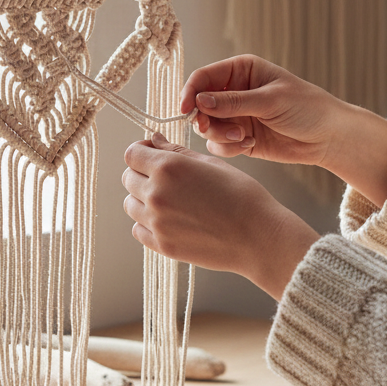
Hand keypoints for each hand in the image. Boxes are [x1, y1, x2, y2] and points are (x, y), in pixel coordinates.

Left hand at [122, 133, 318, 300]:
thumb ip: (176, 151)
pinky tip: (169, 220)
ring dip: (142, 199)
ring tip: (170, 201)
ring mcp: (156, 222)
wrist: (258, 237)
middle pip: (128, 178)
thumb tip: (154, 140)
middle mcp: (156, 193)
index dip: (140, 152)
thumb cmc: (241, 196)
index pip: (131, 154)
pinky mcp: (161, 245)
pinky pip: (138, 229)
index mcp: (168, 167)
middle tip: (165, 179)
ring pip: (130, 204)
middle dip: (142, 174)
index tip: (151, 155)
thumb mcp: (210, 164)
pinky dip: (147, 223)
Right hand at [181, 55, 386, 207]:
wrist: (328, 137)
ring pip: (207, 127)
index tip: (184, 110)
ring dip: (221, 135)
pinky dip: (230, 148)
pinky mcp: (238, 137)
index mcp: (240, 71)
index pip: (203, 78)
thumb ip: (234, 102)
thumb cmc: (307, 108)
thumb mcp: (271, 101)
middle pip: (199, 105)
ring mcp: (235, 115)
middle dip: (207, 120)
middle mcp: (233, 91)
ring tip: (244, 138)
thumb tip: (199, 101)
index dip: (190, 93)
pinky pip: (218, 144)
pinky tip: (251, 144)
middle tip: (217, 130)